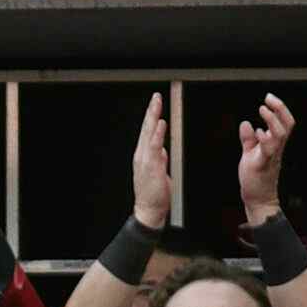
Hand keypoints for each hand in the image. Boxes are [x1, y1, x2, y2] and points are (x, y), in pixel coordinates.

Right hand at [130, 91, 171, 229]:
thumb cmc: (155, 195)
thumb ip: (160, 161)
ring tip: (157, 104)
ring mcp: (145, 159)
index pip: (147, 132)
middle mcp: (142, 155)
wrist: (149, 209)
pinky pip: (155, 146)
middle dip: (151, 111)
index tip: (156, 105)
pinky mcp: (151, 165)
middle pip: (146, 128)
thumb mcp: (159, 174)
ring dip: (153, 117)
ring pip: (149, 133)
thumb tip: (164, 151)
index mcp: (143, 156)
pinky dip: (157, 134)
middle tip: (156, 97)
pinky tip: (161, 123)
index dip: (151, 117)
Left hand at [236, 92, 293, 224]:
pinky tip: (258, 132)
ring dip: (272, 120)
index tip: (269, 98)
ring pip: (280, 135)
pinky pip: (268, 151)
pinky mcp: (262, 165)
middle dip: (280, 109)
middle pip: (287, 125)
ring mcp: (271, 157)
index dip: (280, 109)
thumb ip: (248, 139)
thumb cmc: (256, 176)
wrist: (258, 198)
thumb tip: (246, 123)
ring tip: (262, 109)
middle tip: (268, 98)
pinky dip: (264, 140)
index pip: (285, 123)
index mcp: (275, 145)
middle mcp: (276, 149)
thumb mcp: (250, 153)